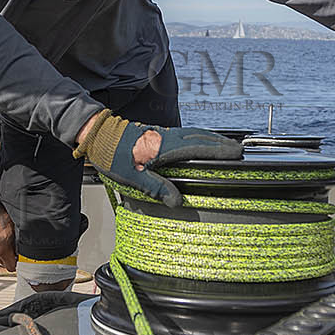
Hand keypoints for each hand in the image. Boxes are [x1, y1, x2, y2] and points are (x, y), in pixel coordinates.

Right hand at [0, 176, 16, 269]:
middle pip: (5, 264)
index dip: (18, 265)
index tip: (22, 260)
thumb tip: (26, 250)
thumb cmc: (1, 215)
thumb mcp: (15, 228)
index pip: (11, 267)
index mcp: (2, 248)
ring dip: (5, 254)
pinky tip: (3, 240)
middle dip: (11, 260)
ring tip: (10, 245)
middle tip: (18, 252)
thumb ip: (19, 242)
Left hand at [76, 113, 242, 205]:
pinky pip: (182, 134)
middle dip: (219, 142)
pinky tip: (197, 143)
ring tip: (223, 145)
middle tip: (237, 149)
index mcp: (163, 146)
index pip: (198, 148)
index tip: (236, 153)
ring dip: (209, 138)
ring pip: (192, 133)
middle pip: (199, 137)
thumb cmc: (113, 155)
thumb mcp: (134, 176)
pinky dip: (196, 137)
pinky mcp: (156, 133)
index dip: (218, 150)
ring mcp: (161, 133)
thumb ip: (157, 188)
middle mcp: (166, 136)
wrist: (97, 135)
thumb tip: (177, 202)